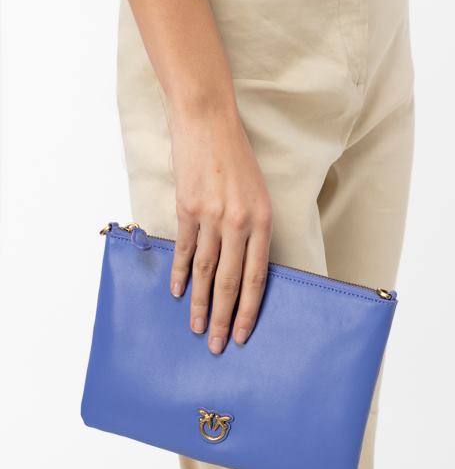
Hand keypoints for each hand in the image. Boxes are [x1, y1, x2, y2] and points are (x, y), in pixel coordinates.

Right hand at [168, 99, 272, 354]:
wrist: (208, 122)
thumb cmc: (236, 158)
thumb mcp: (257, 194)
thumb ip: (252, 231)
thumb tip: (244, 269)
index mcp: (262, 221)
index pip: (256, 277)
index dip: (249, 310)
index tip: (243, 335)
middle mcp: (238, 222)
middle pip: (231, 282)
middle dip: (224, 318)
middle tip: (217, 346)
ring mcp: (210, 216)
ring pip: (206, 272)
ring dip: (200, 304)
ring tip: (197, 329)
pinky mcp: (186, 208)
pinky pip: (184, 249)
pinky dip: (180, 273)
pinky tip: (178, 293)